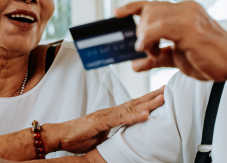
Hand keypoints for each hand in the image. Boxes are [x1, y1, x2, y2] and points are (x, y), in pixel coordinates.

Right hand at [45, 85, 164, 153]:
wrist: (58, 135)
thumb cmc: (76, 137)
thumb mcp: (100, 137)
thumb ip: (112, 133)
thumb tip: (124, 137)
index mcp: (110, 115)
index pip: (133, 106)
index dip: (147, 101)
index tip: (161, 96)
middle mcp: (109, 112)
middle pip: (135, 102)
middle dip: (152, 96)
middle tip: (168, 89)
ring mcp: (104, 115)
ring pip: (130, 108)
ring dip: (147, 103)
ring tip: (162, 98)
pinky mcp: (99, 122)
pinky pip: (119, 119)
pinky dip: (133, 116)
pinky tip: (145, 114)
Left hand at [115, 0, 226, 80]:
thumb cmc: (210, 60)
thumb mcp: (176, 58)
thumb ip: (156, 57)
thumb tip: (134, 64)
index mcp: (184, 11)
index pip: (153, 4)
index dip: (132, 7)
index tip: (117, 13)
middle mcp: (185, 8)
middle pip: (148, 10)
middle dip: (140, 30)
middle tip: (146, 50)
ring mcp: (188, 16)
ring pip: (150, 17)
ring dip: (144, 37)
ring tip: (152, 52)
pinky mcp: (188, 28)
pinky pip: (157, 28)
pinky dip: (147, 40)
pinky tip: (149, 50)